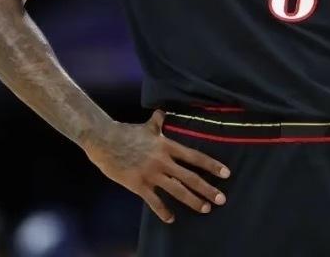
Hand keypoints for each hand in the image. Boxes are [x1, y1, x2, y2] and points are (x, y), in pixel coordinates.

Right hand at [83, 110, 229, 223]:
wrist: (104, 140)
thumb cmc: (126, 133)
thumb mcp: (146, 127)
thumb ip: (157, 122)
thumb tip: (162, 111)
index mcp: (166, 146)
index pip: (194, 157)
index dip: (211, 165)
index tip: (226, 173)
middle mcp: (162, 161)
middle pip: (190, 177)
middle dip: (207, 188)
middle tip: (221, 199)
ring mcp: (151, 174)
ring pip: (176, 190)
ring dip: (192, 201)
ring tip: (205, 209)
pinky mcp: (138, 185)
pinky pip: (153, 201)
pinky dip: (162, 211)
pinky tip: (171, 219)